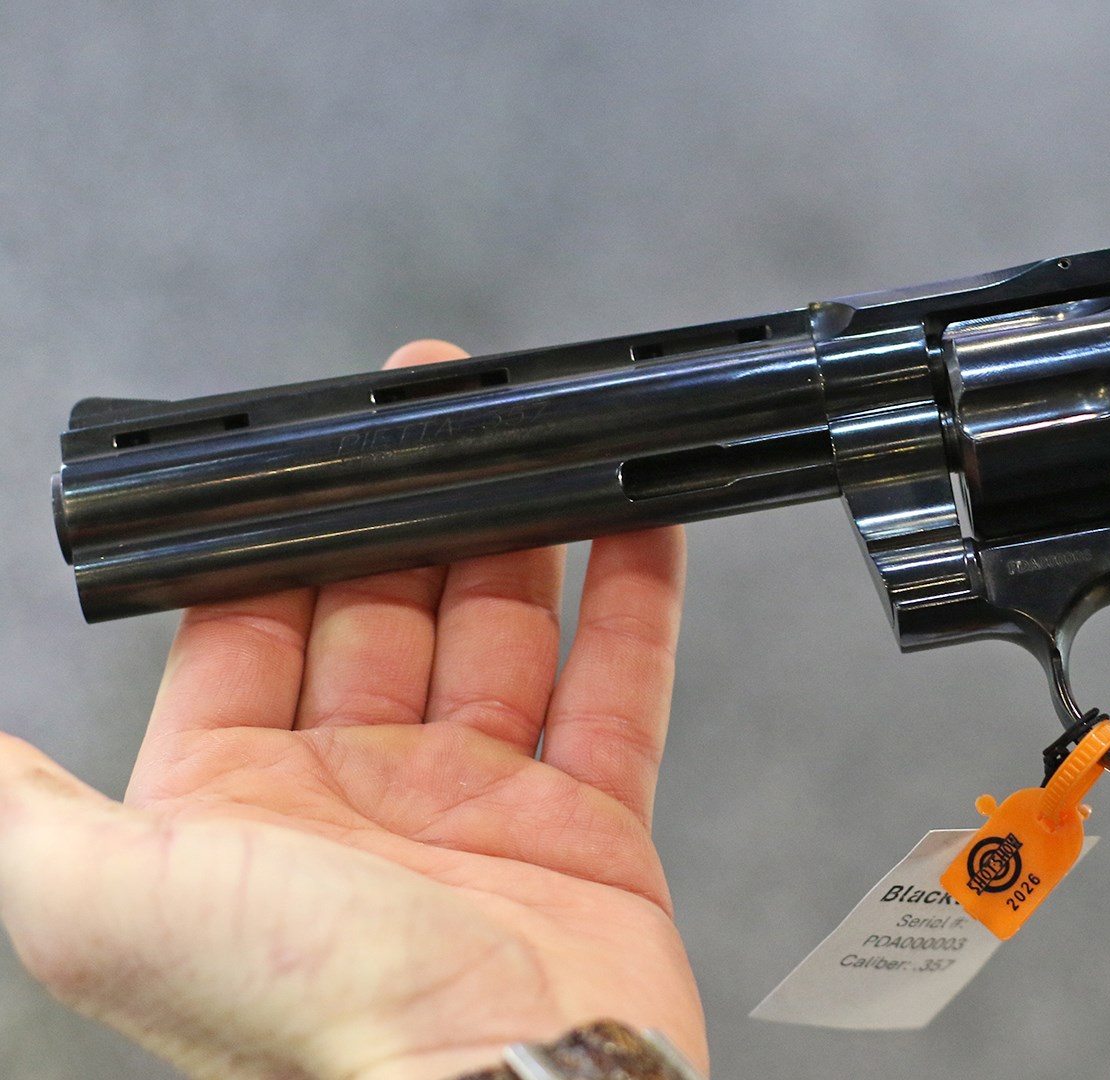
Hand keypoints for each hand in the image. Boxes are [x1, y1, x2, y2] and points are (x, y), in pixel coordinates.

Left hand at [0, 341, 703, 1078]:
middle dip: (407, 511)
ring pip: (503, 638)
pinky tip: (637, 526)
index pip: (251, 631)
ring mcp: (483, 813)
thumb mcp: (96, 899)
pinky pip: (619, 691)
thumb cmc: (304, 1006)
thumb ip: (26, 808)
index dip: (279, 537)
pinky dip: (634, 604)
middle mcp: (359, 805)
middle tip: (435, 415)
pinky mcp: (592, 830)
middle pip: (386, 615)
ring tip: (534, 443)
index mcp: (237, 808)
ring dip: (519, 536)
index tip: (313, 453)